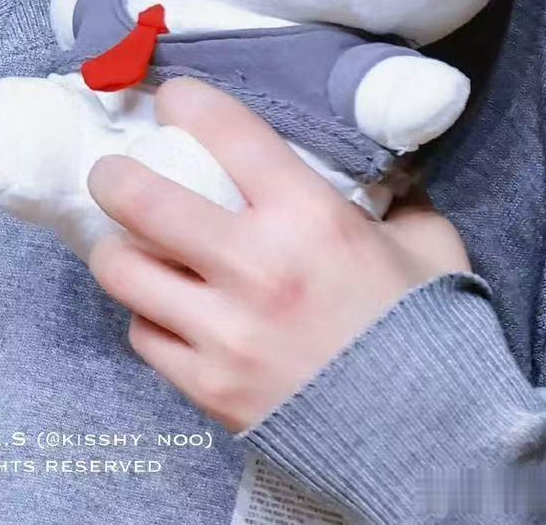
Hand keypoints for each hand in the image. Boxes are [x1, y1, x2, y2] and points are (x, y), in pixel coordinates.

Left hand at [84, 75, 470, 434]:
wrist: (432, 446)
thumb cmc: (428, 333)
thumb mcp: (425, 244)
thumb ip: (391, 196)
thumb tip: (373, 161)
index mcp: (308, 216)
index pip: (222, 128)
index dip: (184, 100)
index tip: (174, 100)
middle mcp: (255, 266)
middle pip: (140, 198)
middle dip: (113, 174)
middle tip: (114, 171)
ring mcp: (224, 333)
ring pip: (122, 269)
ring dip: (118, 248)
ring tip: (129, 242)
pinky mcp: (209, 388)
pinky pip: (144, 336)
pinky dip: (148, 316)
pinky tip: (167, 308)